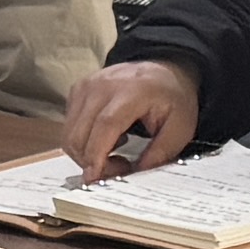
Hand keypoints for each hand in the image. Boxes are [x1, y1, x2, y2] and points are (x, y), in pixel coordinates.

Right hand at [63, 59, 203, 175]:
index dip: (98, 154)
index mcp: (132, 91)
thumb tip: (136, 174)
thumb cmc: (172, 99)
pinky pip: (69, 125)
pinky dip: (82, 140)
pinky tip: (106, 138)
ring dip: (85, 153)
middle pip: (81, 132)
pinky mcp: (77, 90)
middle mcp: (102, 85)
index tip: (96, 177)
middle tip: (119, 168)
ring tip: (113, 153)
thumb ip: (160, 153)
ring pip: (69, 132)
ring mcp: (86, 86)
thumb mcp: (180, 128)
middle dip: (92, 161)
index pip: (105, 125)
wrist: (163, 71)